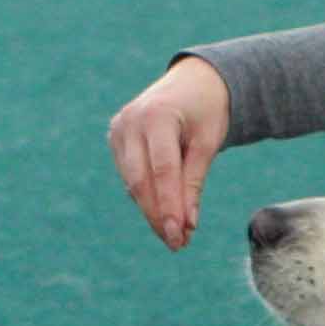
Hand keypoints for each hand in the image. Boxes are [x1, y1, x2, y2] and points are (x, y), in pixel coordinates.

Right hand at [108, 55, 233, 246]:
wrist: (193, 81)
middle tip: (178, 244)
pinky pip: (131, 175)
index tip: (180, 234)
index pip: (163, 170)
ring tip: (175, 237)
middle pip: (141, 180)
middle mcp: (131, 122)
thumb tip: (187, 224)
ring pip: (133, 182)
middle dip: (159, 216)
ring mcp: (119, 129)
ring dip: (153, 211)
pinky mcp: (116, 138)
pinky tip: (164, 215)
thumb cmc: (207, 110)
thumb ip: (194, 181)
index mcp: (157, 116)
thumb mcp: (208, 142)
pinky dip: (147, 197)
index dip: (170, 205)